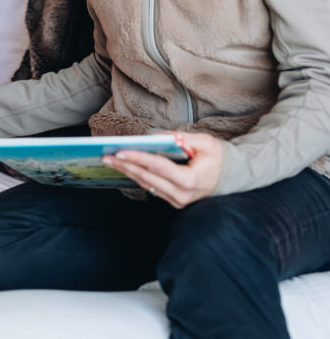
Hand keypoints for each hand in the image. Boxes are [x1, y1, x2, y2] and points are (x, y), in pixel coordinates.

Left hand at [102, 131, 222, 207]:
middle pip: (147, 178)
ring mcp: (178, 201)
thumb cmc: (219, 157)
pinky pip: (152, 188)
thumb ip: (182, 138)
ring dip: (127, 172)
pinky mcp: (174, 201)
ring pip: (146, 184)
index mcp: (190, 180)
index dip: (138, 159)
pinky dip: (138, 176)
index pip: (158, 167)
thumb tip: (158, 137)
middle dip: (125, 166)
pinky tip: (125, 168)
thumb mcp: (205, 142)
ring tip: (110, 161)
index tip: (120, 152)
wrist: (233, 176)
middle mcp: (182, 194)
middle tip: (106, 156)